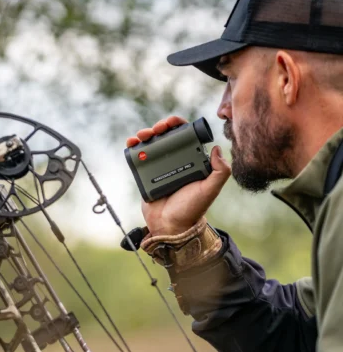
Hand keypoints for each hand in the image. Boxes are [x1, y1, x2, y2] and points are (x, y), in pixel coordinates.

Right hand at [126, 116, 230, 236]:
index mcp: (190, 161)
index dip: (178, 126)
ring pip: (152, 144)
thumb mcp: (209, 190)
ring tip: (141, 136)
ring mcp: (160, 167)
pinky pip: (140, 157)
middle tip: (156, 129)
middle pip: (166, 137)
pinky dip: (134, 147)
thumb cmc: (192, 209)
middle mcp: (176, 161)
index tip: (171, 124)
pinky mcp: (146, 174)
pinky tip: (131, 143)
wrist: (170, 226)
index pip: (185, 136)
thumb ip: (220, 172)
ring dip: (145, 134)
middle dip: (159, 127)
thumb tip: (217, 148)